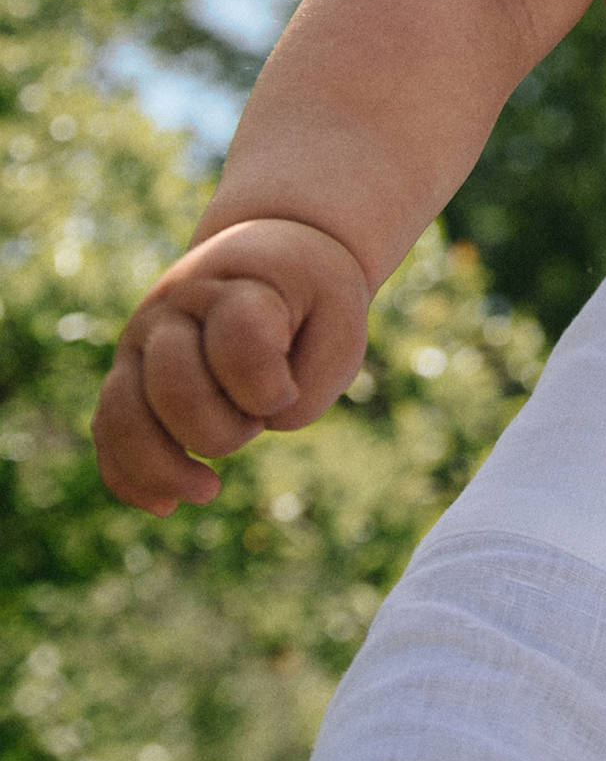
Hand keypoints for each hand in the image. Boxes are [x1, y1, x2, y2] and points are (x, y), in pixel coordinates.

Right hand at [92, 216, 369, 514]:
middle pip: (175, 388)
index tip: (287, 389)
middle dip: (224, 429)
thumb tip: (258, 425)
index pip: (237, 340)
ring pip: (124, 415)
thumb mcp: (342, 325)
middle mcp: (174, 308)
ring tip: (210, 490)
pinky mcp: (127, 373)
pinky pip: (107, 431)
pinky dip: (129, 476)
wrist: (270, 255)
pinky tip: (165, 506)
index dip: (268, 385)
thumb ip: (312, 387)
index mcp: (235, 285)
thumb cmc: (310, 297)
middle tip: (257, 418)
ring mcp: (141, 340)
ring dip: (167, 466)